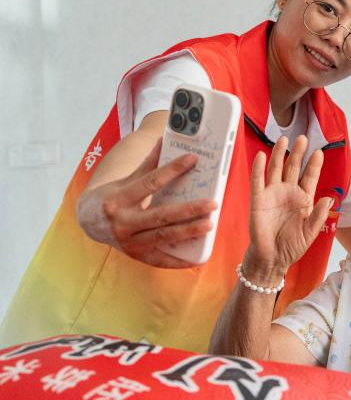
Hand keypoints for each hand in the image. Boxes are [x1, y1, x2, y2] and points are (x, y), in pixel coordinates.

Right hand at [76, 136, 215, 267]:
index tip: (193, 159)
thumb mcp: (127, 179)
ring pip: (162, 237)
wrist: (88, 221)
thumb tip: (165, 138)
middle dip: (188, 210)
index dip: (172, 170)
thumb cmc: (113, 196)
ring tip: (210, 225)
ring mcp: (128, 241)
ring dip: (188, 232)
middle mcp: (122, 221)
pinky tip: (198, 258)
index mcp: (119, 197)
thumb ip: (149, 163)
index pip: (150, 182)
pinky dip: (178, 260)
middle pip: (160, 215)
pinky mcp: (135, 255)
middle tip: (212, 203)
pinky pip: (159, 260)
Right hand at [244, 135, 332, 282]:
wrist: (272, 259)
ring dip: (279, 154)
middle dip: (298, 153)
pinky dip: (259, 169)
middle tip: (302, 138)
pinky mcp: (258, 200)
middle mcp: (288, 193)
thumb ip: (319, 215)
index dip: (314, 165)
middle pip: (293, 168)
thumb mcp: (310, 233)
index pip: (310, 177)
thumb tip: (329, 199)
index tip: (319, 152)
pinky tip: (262, 156)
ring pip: (276, 170)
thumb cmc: (292, 246)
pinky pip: (258, 182)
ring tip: (284, 139)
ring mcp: (272, 195)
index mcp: (304, 200)